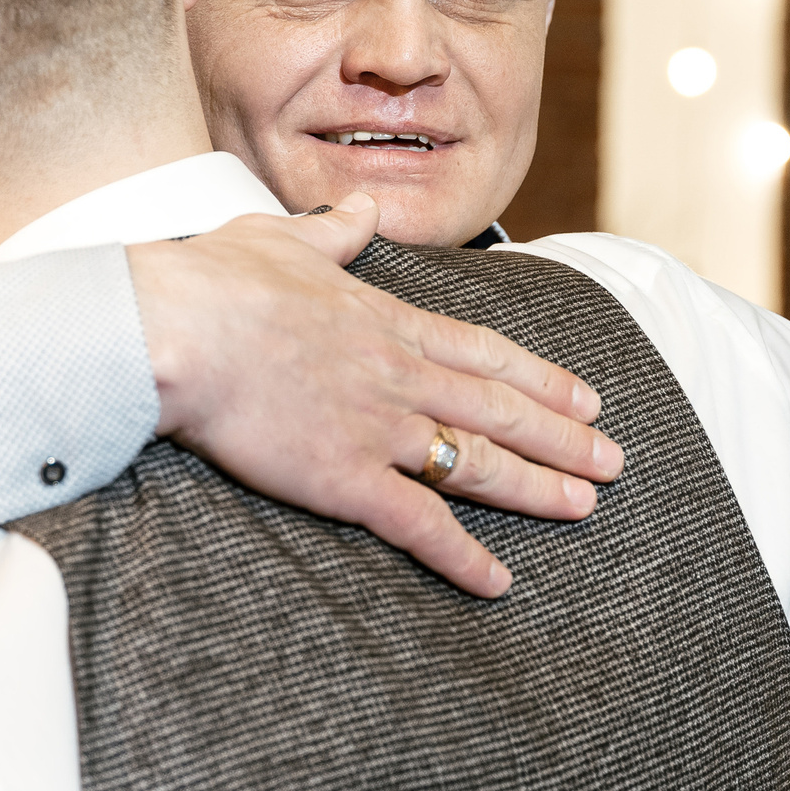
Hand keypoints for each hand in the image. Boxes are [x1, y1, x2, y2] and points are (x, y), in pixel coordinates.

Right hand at [127, 193, 623, 597]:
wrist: (175, 329)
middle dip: (564, 438)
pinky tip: (498, 581)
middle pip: (501, 411)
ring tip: (584, 506)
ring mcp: (379, 429)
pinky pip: (421, 525)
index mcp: (386, 321)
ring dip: (537, 488)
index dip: (541, 380)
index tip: (585, 398)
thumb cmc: (214, 282)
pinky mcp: (347, 479)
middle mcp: (399, 376)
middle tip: (614, 462)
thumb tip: (361, 209)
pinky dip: (464, 556)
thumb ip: (331, 230)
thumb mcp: (280, 236)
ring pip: (479, 464)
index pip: (485, 354)